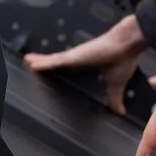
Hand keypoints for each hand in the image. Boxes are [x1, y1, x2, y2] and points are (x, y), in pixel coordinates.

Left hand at [24, 14, 147, 114]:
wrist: (128, 44)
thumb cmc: (124, 58)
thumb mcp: (116, 83)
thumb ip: (114, 97)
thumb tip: (119, 111)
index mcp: (87, 65)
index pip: (69, 71)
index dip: (60, 73)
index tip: (52, 78)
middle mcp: (78, 60)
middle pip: (57, 64)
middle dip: (46, 66)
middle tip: (32, 68)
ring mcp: (74, 57)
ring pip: (52, 61)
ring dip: (40, 62)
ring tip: (27, 62)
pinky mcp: (73, 56)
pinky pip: (54, 60)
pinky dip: (43, 63)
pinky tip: (31, 63)